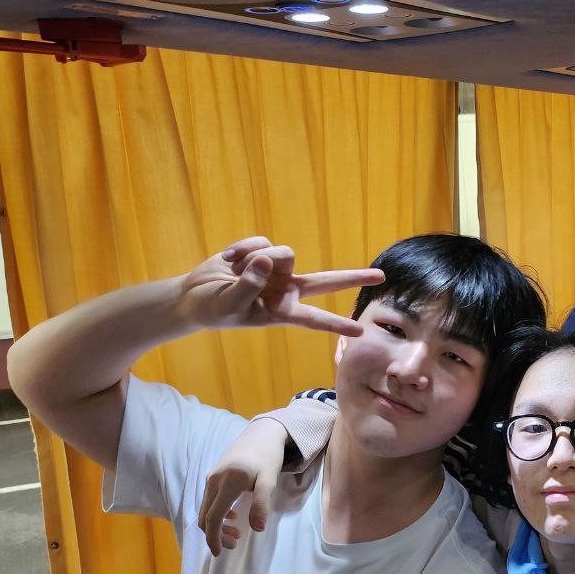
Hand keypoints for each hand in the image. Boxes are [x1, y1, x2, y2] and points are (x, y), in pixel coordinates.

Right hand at [178, 237, 384, 335]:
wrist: (193, 295)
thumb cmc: (213, 309)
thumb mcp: (229, 305)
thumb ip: (248, 286)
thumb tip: (267, 261)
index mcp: (281, 311)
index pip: (313, 319)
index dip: (335, 325)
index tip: (359, 331)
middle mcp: (285, 290)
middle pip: (325, 282)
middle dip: (352, 278)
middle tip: (381, 276)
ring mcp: (276, 270)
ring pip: (284, 253)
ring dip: (257, 257)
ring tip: (234, 270)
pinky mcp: (263, 251)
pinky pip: (262, 241)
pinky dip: (242, 249)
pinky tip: (228, 259)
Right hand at [198, 417, 292, 555]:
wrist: (263, 432)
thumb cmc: (268, 456)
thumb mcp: (269, 479)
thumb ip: (262, 503)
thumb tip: (256, 529)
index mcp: (227, 483)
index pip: (213, 517)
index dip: (214, 538)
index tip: (220, 552)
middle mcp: (214, 480)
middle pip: (206, 515)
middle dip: (216, 534)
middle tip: (234, 543)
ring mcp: (212, 476)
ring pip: (206, 508)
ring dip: (217, 524)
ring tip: (236, 533)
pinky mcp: (214, 474)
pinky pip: (209, 499)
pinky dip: (217, 513)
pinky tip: (233, 515)